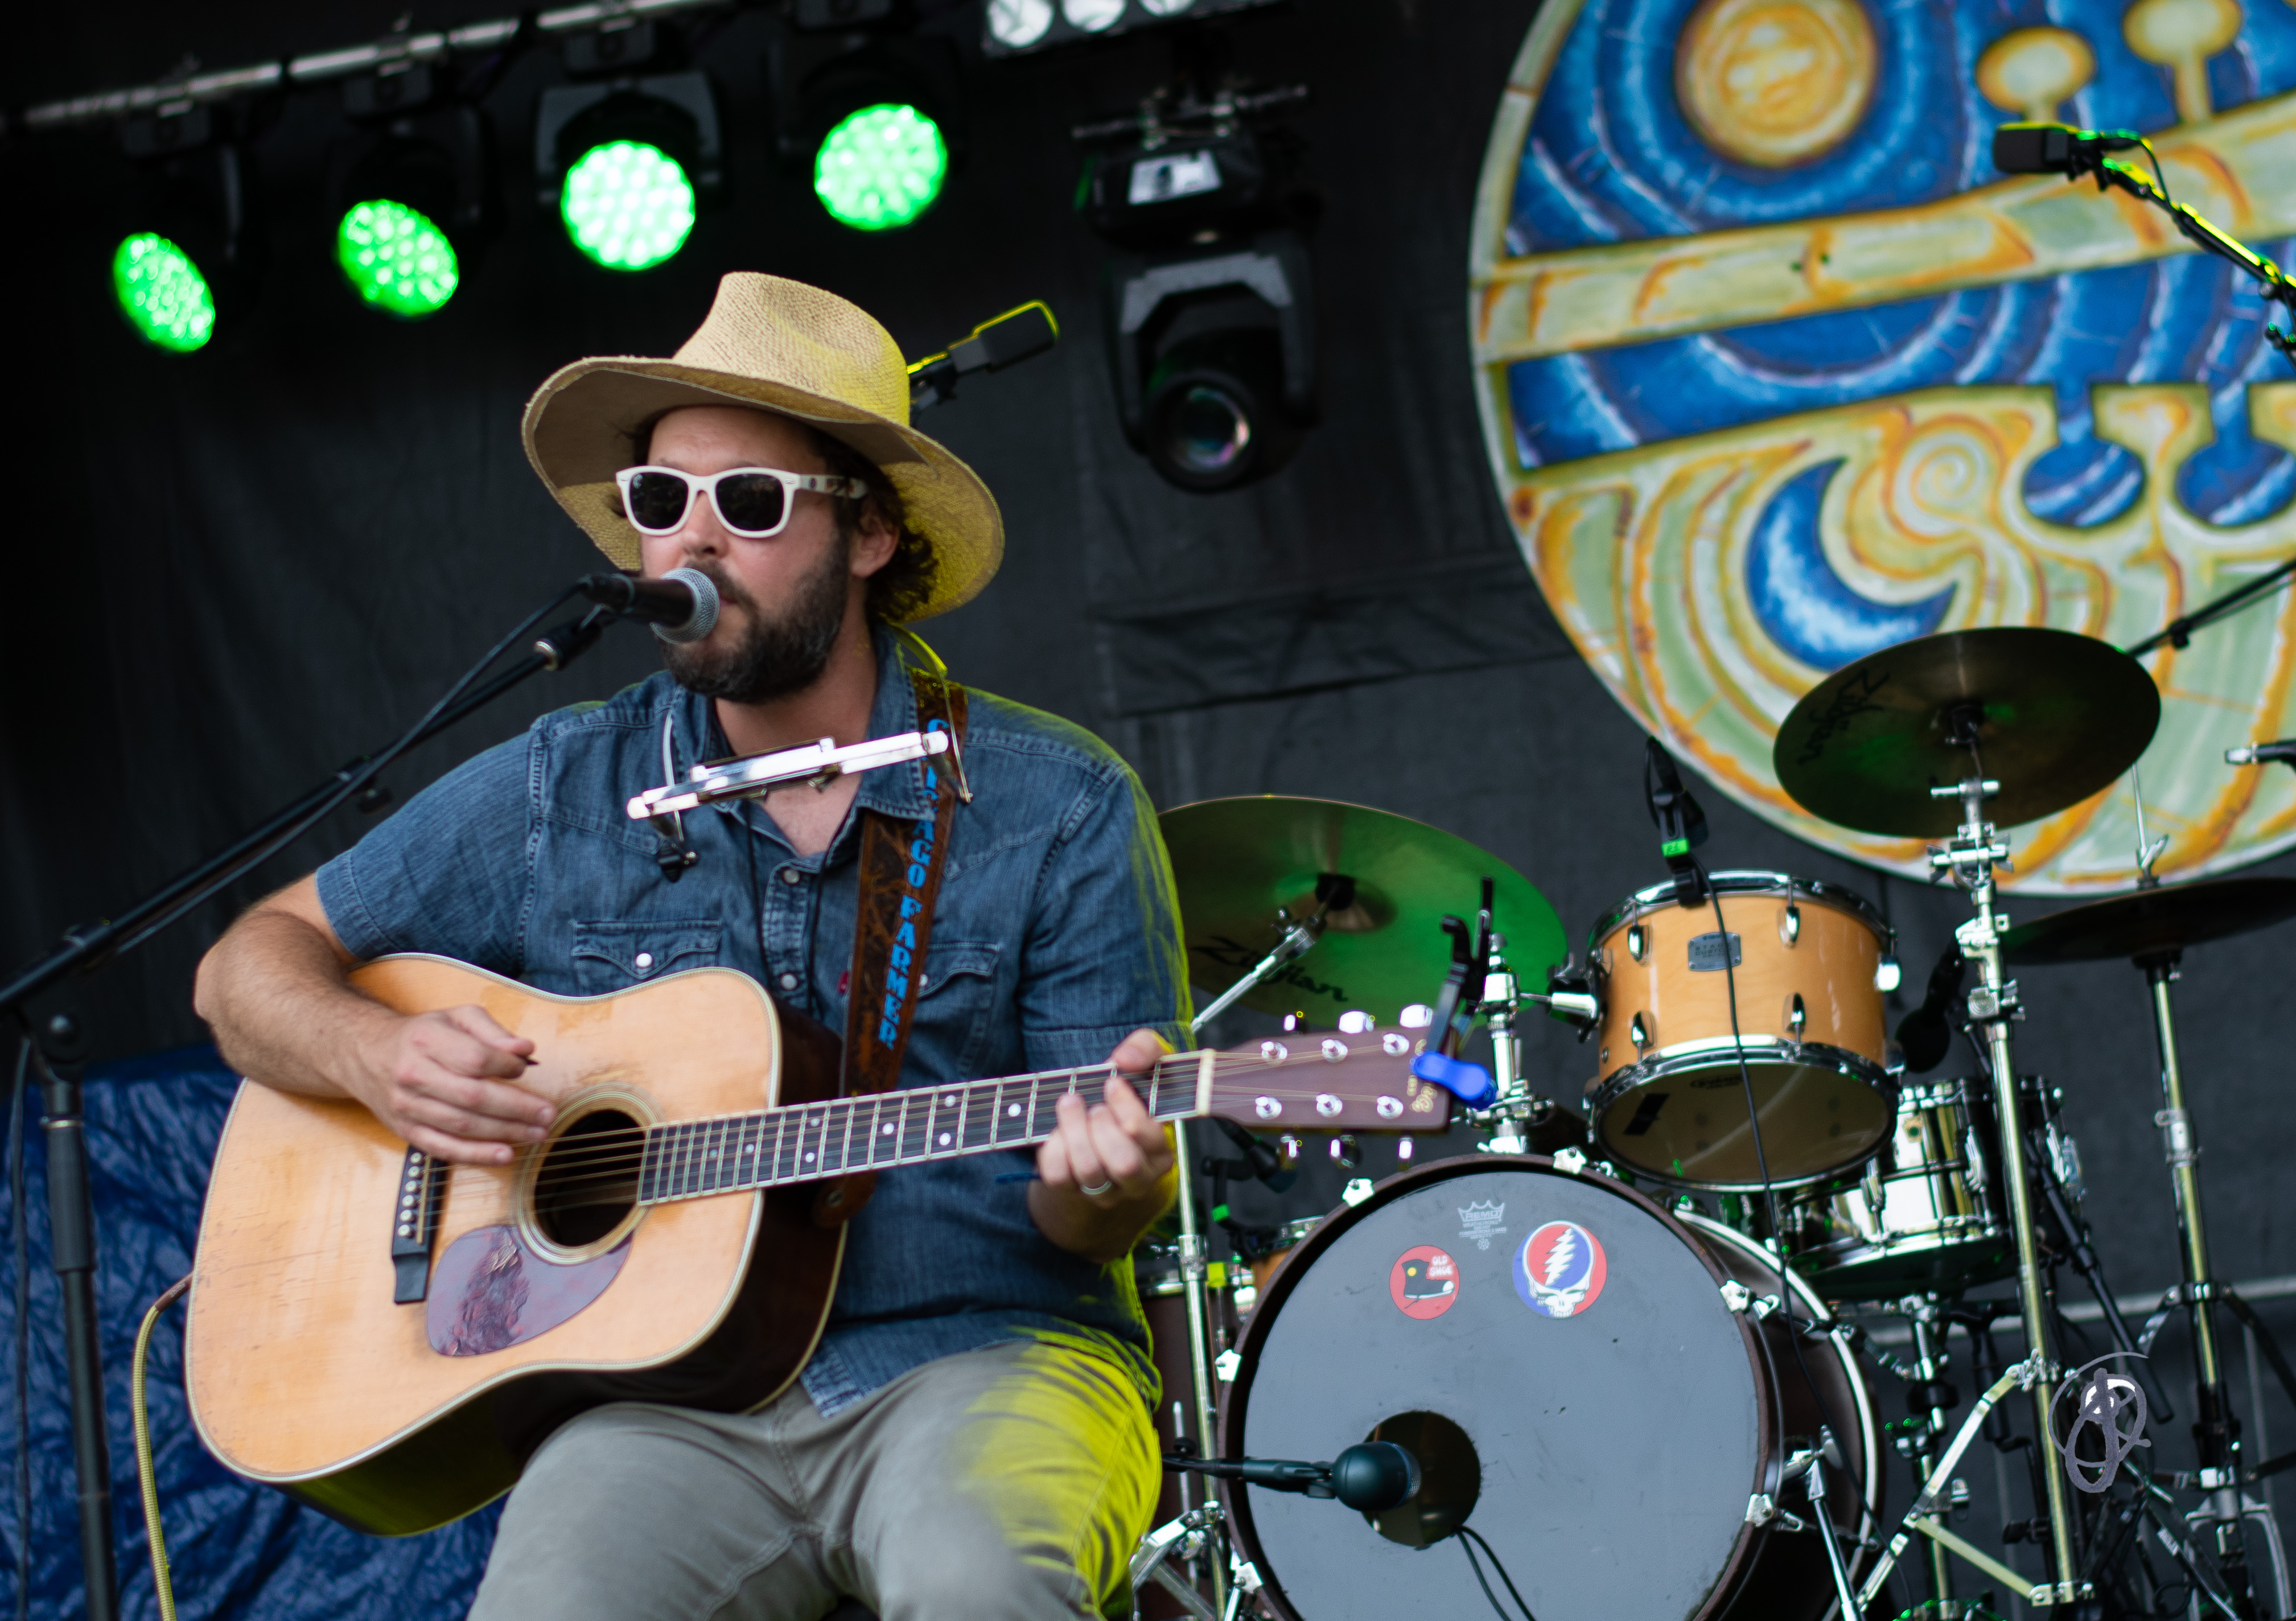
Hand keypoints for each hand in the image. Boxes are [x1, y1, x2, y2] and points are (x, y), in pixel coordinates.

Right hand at [345, 1005, 552, 1165]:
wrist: (366, 1054)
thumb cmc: (423, 1035)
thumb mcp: (456, 1018)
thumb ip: (493, 1031)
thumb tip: (524, 1050)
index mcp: (426, 1040)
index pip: (474, 1058)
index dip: (505, 1066)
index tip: (525, 1068)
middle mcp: (412, 1075)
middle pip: (472, 1097)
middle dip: (516, 1108)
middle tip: (548, 1113)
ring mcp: (406, 1107)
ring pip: (461, 1125)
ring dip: (504, 1133)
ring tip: (538, 1132)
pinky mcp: (405, 1131)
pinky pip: (443, 1148)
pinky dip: (476, 1155)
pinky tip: (505, 1155)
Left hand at [1030, 1030, 1177, 1261]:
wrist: (1094, 1118)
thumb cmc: (1125, 1092)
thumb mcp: (1144, 1061)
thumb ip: (1145, 1049)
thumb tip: (1125, 1059)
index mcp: (1160, 1149)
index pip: (1146, 1137)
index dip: (1126, 1108)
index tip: (1112, 1084)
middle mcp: (1138, 1177)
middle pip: (1124, 1164)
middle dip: (1102, 1127)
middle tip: (1093, 1105)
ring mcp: (1105, 1189)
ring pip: (1090, 1171)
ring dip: (1074, 1131)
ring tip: (1071, 1105)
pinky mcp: (1072, 1189)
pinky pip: (1058, 1175)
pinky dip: (1052, 1148)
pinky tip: (1058, 1129)